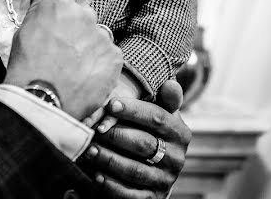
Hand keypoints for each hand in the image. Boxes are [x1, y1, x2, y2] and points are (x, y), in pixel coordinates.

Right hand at [4, 0, 122, 119]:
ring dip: (89, 41)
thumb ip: (36, 5)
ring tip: (74, 63)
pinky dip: (100, 60)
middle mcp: (83, 14)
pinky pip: (109, 51)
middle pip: (84, 5)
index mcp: (57, 4)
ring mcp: (100, 35)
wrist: (43, 103)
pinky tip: (85, 74)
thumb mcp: (23, 32)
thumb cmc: (27, 68)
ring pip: (97, 30)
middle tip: (64, 41)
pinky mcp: (114, 55)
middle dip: (76, 18)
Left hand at [83, 80, 190, 197]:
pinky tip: (96, 174)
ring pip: (135, 170)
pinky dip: (111, 184)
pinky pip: (130, 194)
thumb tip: (170, 84)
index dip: (133, 110)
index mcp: (180, 133)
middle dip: (116, 135)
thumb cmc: (151, 133)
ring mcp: (165, 181)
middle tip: (95, 129)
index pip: (158, 118)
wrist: (155, 172)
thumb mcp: (160, 115)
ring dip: (109, 159)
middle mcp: (177, 159)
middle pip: (144, 144)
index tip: (110, 104)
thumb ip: (164, 100)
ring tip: (90, 150)